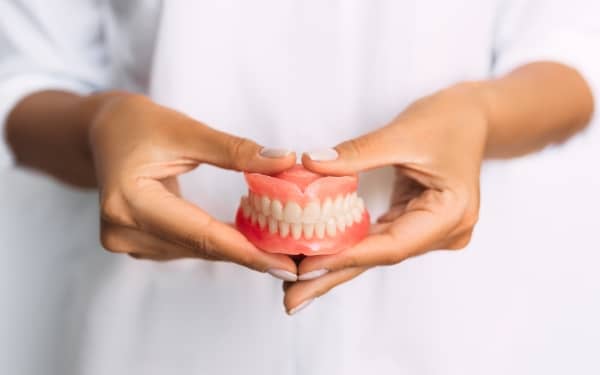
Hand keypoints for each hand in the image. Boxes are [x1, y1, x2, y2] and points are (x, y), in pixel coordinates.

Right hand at [88, 93, 297, 279]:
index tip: (286, 264)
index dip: (247, 251)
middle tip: (293, 259)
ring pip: (195, 250)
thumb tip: (284, 162)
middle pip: (200, 247)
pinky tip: (245, 238)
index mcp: (129, 201)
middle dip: (249, 253)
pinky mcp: (134, 242)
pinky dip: (216, 242)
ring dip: (235, 248)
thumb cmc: (137, 124)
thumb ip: (235, 150)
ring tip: (278, 248)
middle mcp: (122, 230)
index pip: (201, 234)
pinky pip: (185, 247)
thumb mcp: (186, 130)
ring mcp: (125, 241)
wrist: (101, 132)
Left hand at [284, 83, 487, 312]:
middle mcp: (444, 232)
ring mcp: (432, 231)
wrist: (472, 117)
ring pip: (375, 252)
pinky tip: (319, 256)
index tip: (305, 267)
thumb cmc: (447, 120)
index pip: (391, 245)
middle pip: (380, 257)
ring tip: (296, 283)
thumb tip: (311, 164)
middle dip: (333, 276)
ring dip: (336, 265)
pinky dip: (348, 246)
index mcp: (450, 214)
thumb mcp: (401, 133)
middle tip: (292, 299)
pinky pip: (378, 238)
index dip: (346, 257)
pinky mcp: (417, 223)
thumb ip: (356, 154)